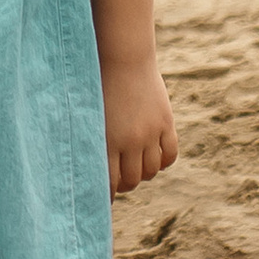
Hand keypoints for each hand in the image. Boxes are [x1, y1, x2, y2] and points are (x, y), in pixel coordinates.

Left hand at [102, 52, 178, 195]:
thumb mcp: (89, 114)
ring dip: (144, 173)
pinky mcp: (166, 123)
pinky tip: (155, 158)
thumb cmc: (98, 84)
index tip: (104, 200)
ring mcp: (150, 133)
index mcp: (106, 140)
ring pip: (151, 170)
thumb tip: (90, 168)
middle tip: (121, 182)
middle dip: (126, 185)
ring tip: (136, 168)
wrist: (123, 58)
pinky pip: (169, 155)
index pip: (109, 182)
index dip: (107, 194)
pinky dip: (163, 162)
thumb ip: (92, 140)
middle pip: (132, 179)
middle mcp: (130, 141)